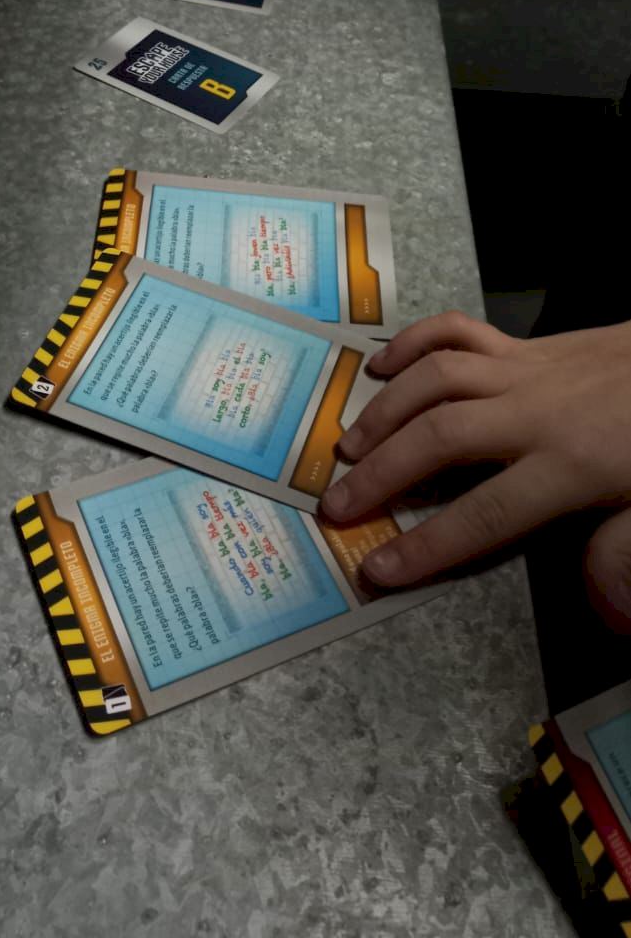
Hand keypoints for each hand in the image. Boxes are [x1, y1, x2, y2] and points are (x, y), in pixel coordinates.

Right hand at [320, 311, 630, 627]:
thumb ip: (622, 552)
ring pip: (439, 378)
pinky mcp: (523, 344)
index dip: (427, 544)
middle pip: (442, 437)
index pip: (486, 514)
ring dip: (386, 412)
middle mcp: (535, 413)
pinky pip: (458, 332)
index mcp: (571, 465)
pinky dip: (413, 343)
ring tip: (350, 447)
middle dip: (382, 474)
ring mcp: (525, 370)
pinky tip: (382, 366)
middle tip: (335, 504)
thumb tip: (600, 605)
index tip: (377, 569)